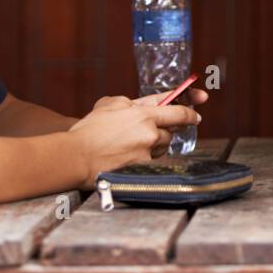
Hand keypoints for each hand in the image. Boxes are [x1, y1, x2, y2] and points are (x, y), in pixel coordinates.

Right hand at [70, 91, 206, 187]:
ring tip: (129, 146)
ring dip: (153, 146)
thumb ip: (131, 103)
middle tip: (153, 133)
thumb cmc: (89, 130)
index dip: (190, 113)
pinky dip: (143, 159)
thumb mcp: (109, 104)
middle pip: (170, 132)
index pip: (177, 112)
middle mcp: (150, 133)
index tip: (196, 116)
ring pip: (161, 148)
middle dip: (165, 131)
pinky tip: (126, 158)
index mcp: (144, 114)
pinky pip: (151, 162)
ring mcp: (147, 153)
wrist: (77, 157)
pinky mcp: (142, 169)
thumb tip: (143, 106)